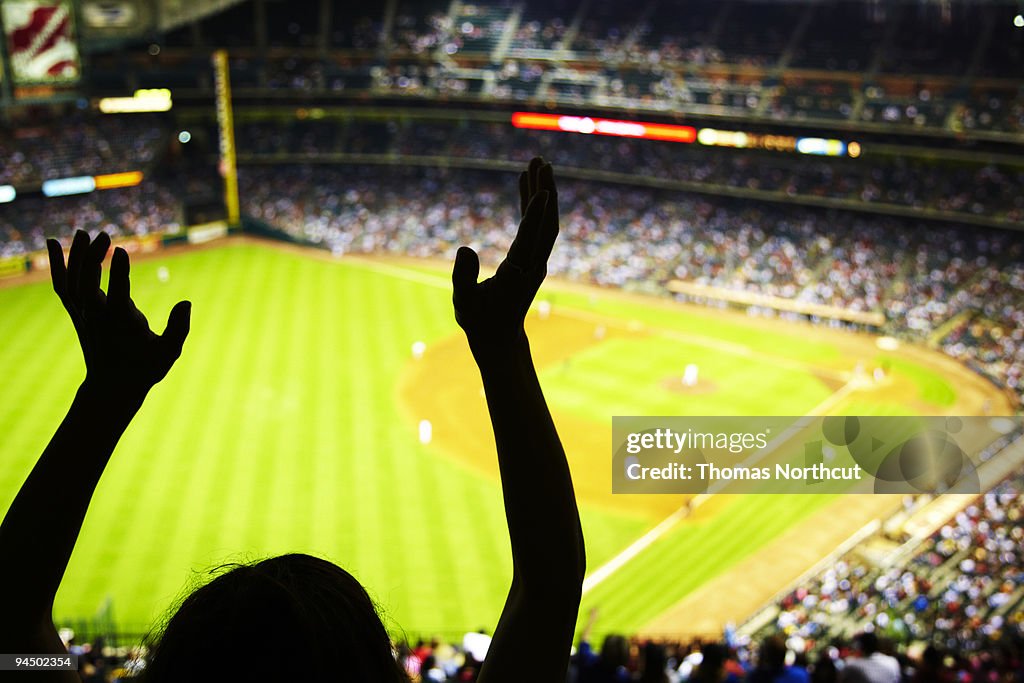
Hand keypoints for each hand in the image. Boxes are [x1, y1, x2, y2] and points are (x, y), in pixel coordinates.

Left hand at [47, 230, 190, 397]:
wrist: (112, 386)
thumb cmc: (145, 368)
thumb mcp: (169, 352)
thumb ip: (179, 328)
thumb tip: (186, 303)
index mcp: (122, 324)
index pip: (118, 294)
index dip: (118, 272)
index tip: (121, 249)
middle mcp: (98, 317)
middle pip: (87, 283)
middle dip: (92, 257)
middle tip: (105, 236)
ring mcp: (84, 315)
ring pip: (72, 281)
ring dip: (76, 256)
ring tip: (84, 233)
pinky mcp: (77, 313)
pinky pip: (63, 285)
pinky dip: (57, 264)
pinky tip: (53, 244)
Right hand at [452, 157, 557, 354]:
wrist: (499, 337)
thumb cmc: (479, 320)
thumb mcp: (464, 302)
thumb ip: (463, 277)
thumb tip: (464, 248)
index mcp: (518, 272)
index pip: (531, 238)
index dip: (536, 213)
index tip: (543, 189)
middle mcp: (533, 264)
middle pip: (547, 223)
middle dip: (545, 191)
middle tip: (540, 161)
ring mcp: (535, 260)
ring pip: (545, 222)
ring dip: (543, 192)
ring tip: (535, 164)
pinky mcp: (532, 258)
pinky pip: (537, 226)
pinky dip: (533, 205)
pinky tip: (525, 185)